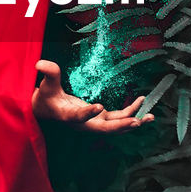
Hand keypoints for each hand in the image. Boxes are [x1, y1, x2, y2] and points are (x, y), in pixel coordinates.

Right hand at [31, 60, 154, 133]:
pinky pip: (118, 118)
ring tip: (150, 117)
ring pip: (116, 126)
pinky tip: (143, 103)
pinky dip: (131, 113)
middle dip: (121, 125)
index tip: (98, 106)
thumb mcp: (46, 86)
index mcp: (68, 116)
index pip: (78, 117)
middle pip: (104, 128)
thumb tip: (40, 63)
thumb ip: (48, 74)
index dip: (88, 113)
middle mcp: (84, 124)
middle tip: (136, 122)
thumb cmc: (46, 99)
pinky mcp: (101, 118)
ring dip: (133, 121)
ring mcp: (94, 122)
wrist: (47, 113)